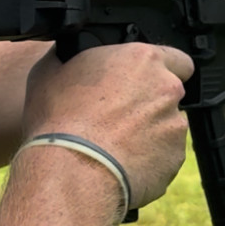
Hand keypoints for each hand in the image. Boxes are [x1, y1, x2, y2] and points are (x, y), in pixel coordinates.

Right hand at [23, 44, 193, 209]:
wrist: (71, 172)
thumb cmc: (59, 121)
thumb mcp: (50, 71)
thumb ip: (73, 56)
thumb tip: (68, 53)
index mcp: (143, 60)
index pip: (174, 58)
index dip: (159, 70)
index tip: (142, 80)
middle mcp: (167, 89)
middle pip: (170, 92)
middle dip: (152, 101)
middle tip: (121, 114)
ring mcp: (174, 125)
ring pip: (168, 125)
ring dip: (150, 131)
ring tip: (116, 144)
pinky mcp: (174, 158)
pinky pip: (165, 156)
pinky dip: (149, 159)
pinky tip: (122, 162)